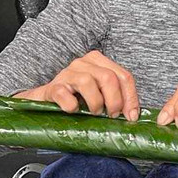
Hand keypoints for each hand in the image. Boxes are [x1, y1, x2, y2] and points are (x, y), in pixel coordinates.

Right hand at [15, 51, 140, 120]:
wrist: (45, 101)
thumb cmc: (76, 98)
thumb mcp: (99, 93)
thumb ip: (115, 97)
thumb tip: (132, 115)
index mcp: (98, 61)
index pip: (123, 76)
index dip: (130, 98)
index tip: (131, 116)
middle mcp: (83, 63)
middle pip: (108, 78)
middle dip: (115, 101)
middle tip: (112, 116)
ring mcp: (66, 74)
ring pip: (88, 82)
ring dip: (95, 103)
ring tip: (94, 113)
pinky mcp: (53, 87)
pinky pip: (64, 94)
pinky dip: (72, 106)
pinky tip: (74, 110)